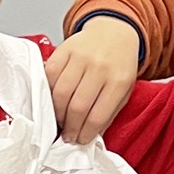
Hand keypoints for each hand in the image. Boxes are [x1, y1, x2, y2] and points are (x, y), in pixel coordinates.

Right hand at [48, 16, 141, 143]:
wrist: (113, 32)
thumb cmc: (119, 64)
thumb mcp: (124, 90)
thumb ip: (109, 112)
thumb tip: (89, 135)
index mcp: (119, 80)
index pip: (98, 115)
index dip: (85, 133)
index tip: (79, 140)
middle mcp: (99, 67)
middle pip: (77, 107)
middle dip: (70, 127)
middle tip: (67, 136)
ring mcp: (80, 57)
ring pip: (60, 93)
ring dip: (57, 113)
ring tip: (59, 121)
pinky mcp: (64, 49)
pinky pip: (49, 76)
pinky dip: (48, 92)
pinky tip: (53, 100)